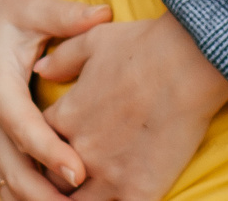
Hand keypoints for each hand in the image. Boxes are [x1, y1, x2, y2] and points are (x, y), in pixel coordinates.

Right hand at [0, 0, 112, 198]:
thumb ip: (66, 15)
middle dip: (44, 195)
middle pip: (13, 169)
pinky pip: (9, 173)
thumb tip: (102, 13)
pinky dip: (28, 193)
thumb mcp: (33, 5)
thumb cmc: (8, 9)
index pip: (24, 129)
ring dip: (36, 200)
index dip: (51, 154)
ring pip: (8, 179)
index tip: (80, 174)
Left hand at [35, 15, 227, 200]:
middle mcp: (80, 151)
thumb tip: (41, 69)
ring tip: (97, 189)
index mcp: (66, 117)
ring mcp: (108, 176)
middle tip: (80, 169)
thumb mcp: (94, 41)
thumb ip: (63, 58)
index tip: (62, 142)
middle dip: (63, 176)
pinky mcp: (138, 191)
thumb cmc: (144, 46)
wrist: (188, 63)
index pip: (40, 144)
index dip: (48, 145)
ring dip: (82, 197)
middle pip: (55, 178)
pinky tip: (126, 197)